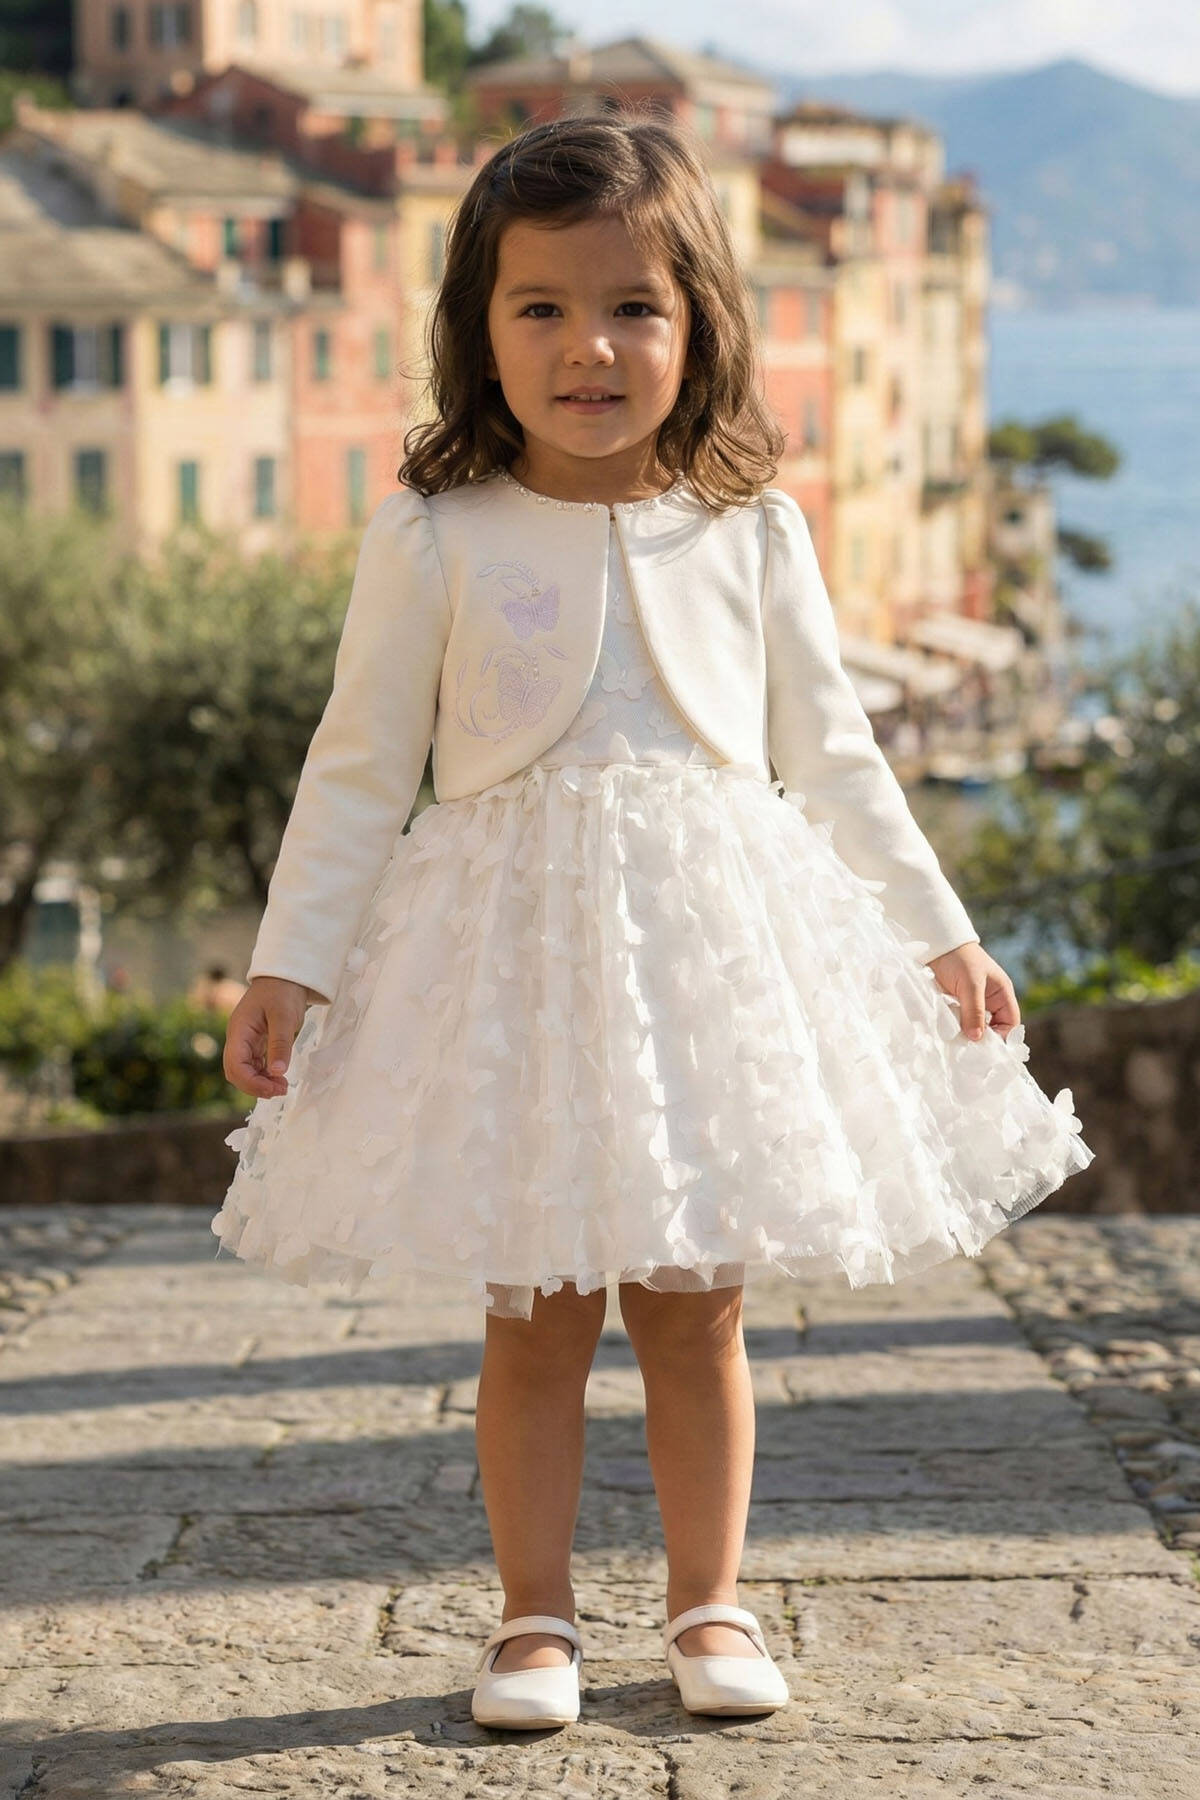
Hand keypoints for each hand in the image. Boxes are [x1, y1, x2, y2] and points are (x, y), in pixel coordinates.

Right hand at [222, 976, 309, 1098]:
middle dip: (255, 1086)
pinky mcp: (256, 1043)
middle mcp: (238, 1039)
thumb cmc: (283, 991)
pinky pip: (255, 1065)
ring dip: (261, 1083)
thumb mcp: (284, 1017)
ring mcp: (246, 1041)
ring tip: (283, 1086)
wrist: (286, 975)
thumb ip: (280, 1044)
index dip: (252, 1083)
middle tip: (281, 1090)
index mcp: (239, 1031)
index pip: (235, 1066)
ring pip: (245, 1071)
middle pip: (236, 1072)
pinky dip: (265, 1075)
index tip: (274, 1089)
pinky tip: (280, 1078)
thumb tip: (277, 1073)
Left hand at [926, 941, 1019, 1041]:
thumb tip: (977, 1038)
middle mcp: (990, 1001)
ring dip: (968, 1036)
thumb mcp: (971, 984)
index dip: (1003, 1037)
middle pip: (993, 1029)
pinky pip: (961, 1023)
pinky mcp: (956, 1005)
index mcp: (1002, 994)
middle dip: (984, 1040)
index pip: (1010, 1023)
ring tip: (959, 1047)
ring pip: (976, 1028)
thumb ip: (975, 1011)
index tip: (987, 1048)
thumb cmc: (959, 959)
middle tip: (970, 1052)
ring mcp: (973, 1004)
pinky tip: (949, 1037)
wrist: (936, 945)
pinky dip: (956, 1031)